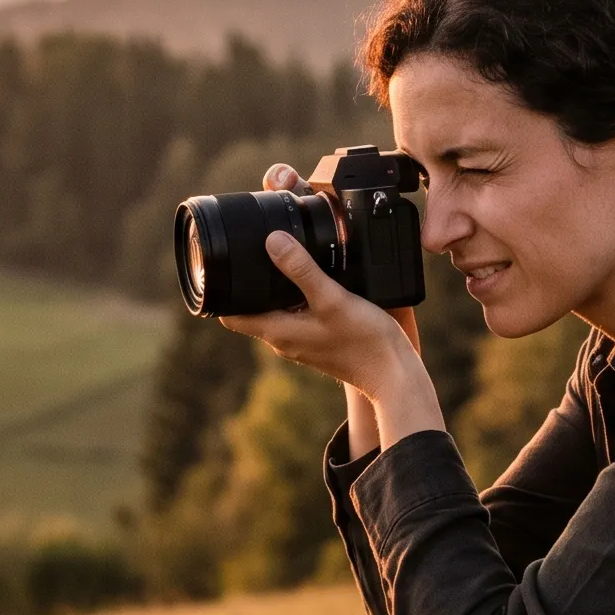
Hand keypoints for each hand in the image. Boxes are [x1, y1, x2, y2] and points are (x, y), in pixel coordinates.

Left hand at [218, 166, 426, 395]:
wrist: (392, 373)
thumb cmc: (364, 340)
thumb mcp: (331, 298)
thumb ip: (302, 270)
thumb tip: (272, 241)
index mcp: (277, 332)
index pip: (230, 316)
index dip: (221, 292)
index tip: (222, 267)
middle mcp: (284, 340)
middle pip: (251, 310)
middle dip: (248, 284)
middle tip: (255, 252)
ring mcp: (301, 342)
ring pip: (275, 311)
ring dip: (274, 289)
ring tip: (283, 259)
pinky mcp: (318, 341)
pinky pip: (297, 316)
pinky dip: (296, 298)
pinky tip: (314, 281)